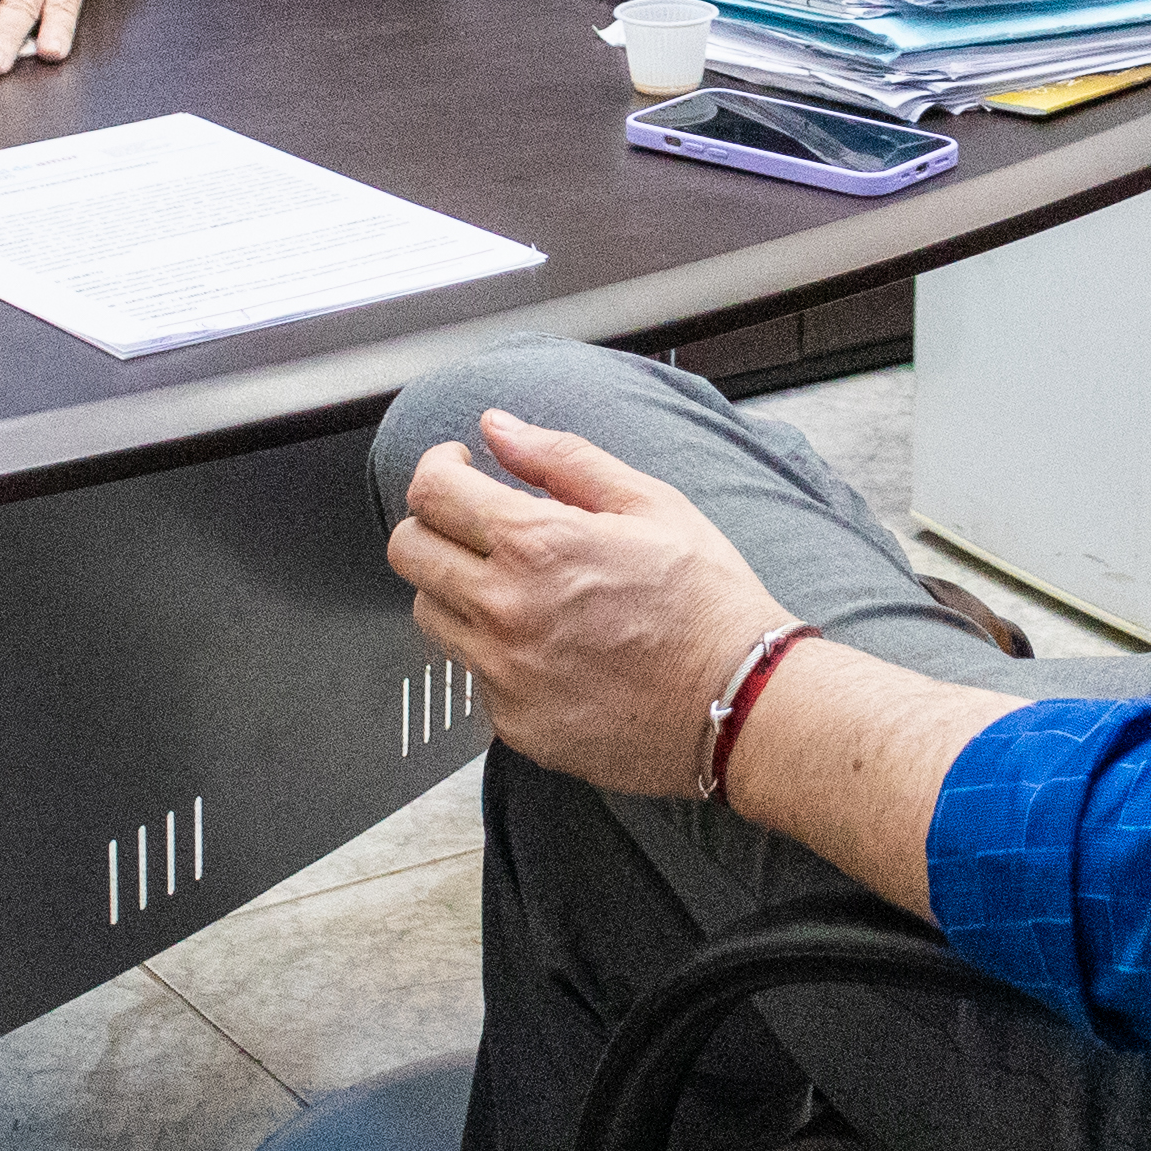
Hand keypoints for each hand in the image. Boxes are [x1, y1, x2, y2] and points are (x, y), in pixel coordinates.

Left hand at [387, 410, 791, 800]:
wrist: (741, 704)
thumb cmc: (708, 604)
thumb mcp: (650, 504)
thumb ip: (562, 458)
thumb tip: (500, 428)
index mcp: (535, 544)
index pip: (431, 492)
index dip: (438, 468)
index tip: (458, 469)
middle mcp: (505, 609)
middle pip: (409, 552)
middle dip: (433, 525)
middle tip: (473, 524)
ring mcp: (504, 673)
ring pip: (430, 615)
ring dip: (456, 589)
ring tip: (516, 587)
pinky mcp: (514, 723)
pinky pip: (475, 674)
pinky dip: (497, 652)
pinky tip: (549, 645)